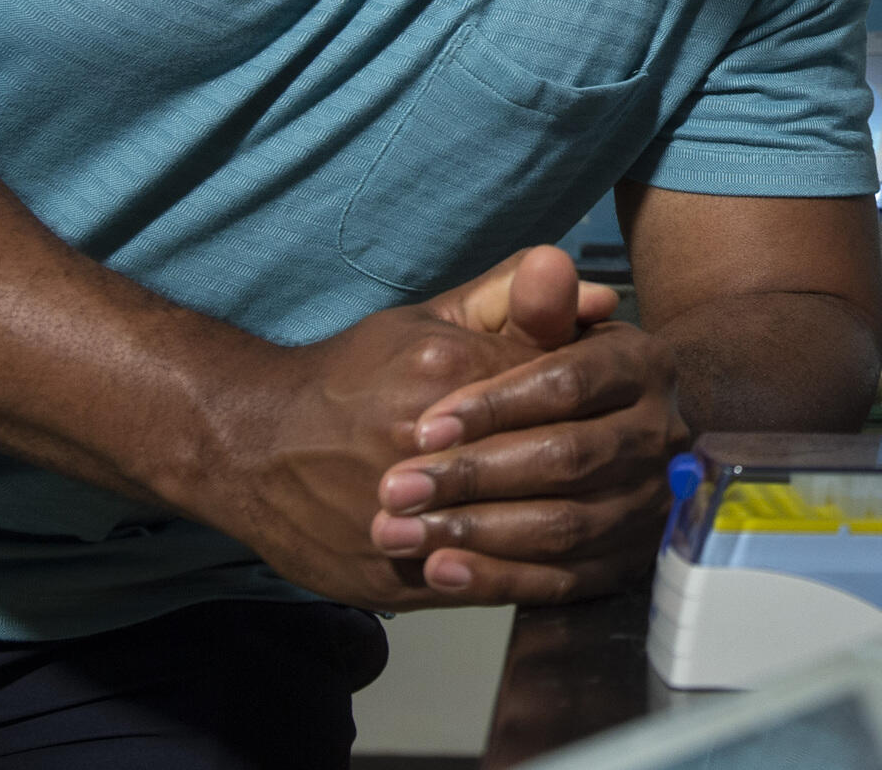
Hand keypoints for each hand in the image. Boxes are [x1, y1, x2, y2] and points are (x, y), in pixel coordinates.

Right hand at [188, 246, 612, 610]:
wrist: (252, 443)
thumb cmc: (354, 374)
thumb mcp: (431, 319)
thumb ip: (515, 303)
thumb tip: (598, 297)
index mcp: (444, 369)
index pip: (556, 390)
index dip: (591, 405)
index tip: (614, 414)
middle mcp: (421, 442)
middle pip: (548, 467)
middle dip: (592, 468)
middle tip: (630, 471)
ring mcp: (404, 516)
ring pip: (520, 533)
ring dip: (570, 527)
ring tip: (600, 520)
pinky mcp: (389, 574)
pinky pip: (480, 583)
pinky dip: (524, 577)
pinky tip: (554, 564)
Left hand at [368, 315, 688, 604]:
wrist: (536, 437)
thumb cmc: (504, 370)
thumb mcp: (500, 324)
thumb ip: (519, 298)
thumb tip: (549, 263)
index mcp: (639, 363)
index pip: (568, 382)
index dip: (495, 405)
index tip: (425, 428)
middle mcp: (658, 432)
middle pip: (567, 458)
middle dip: (474, 477)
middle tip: (395, 489)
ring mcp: (647, 502)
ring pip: (565, 526)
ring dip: (478, 533)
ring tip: (401, 534)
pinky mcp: (624, 562)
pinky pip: (564, 582)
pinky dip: (499, 581)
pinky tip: (440, 573)